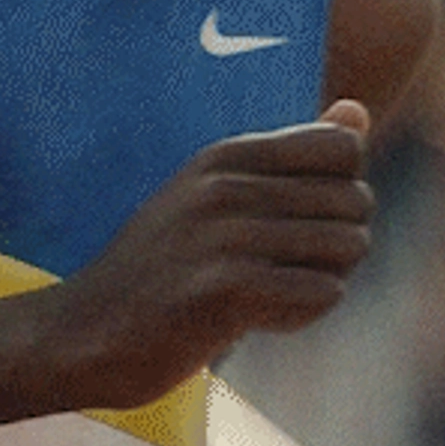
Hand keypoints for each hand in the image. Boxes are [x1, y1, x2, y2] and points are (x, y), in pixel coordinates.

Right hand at [42, 104, 374, 410]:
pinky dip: (303, 314)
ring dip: (324, 279)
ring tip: (272, 293)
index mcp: (224, 155)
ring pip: (348, 247)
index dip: (341, 189)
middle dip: (340, 243)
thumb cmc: (162, 268)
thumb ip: (291, 155)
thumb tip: (357, 111)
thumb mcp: (215, 195)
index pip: (342, 147)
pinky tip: (257, 319)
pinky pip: (323, 293)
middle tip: (287, 269)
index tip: (301, 221)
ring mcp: (224, 237)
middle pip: (355, 200)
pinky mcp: (226, 291)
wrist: (87, 334)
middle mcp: (225, 187)